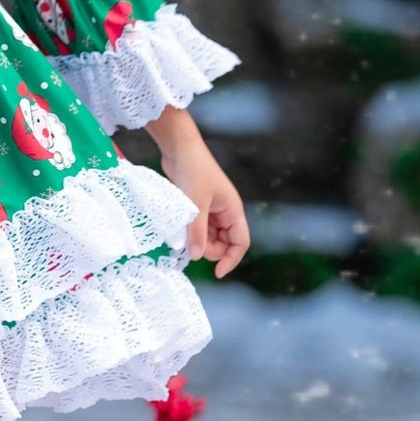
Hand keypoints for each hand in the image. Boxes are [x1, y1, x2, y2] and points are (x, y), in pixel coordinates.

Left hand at [157, 137, 250, 278]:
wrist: (179, 147)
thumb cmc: (193, 170)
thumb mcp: (195, 204)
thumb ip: (197, 231)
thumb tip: (197, 257)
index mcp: (232, 210)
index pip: (240, 242)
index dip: (232, 259)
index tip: (217, 273)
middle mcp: (224, 211)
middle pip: (224, 243)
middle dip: (210, 249)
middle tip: (191, 244)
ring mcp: (210, 209)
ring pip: (209, 236)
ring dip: (198, 241)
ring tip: (182, 233)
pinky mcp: (196, 207)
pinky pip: (197, 228)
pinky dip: (190, 232)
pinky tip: (178, 229)